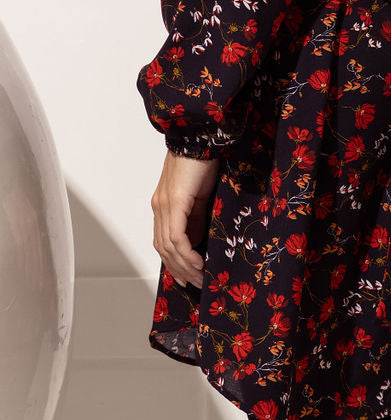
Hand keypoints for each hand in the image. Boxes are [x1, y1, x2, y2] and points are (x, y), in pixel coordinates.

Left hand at [151, 150, 221, 289]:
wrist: (199, 135)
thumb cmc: (202, 160)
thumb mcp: (201, 194)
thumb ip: (197, 215)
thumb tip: (200, 238)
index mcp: (164, 205)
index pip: (164, 242)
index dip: (175, 263)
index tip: (189, 278)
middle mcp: (159, 207)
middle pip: (163, 249)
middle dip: (180, 271)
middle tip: (196, 284)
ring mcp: (164, 205)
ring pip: (168, 247)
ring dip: (184, 267)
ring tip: (200, 278)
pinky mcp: (174, 202)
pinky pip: (176, 237)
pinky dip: (186, 254)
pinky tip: (199, 263)